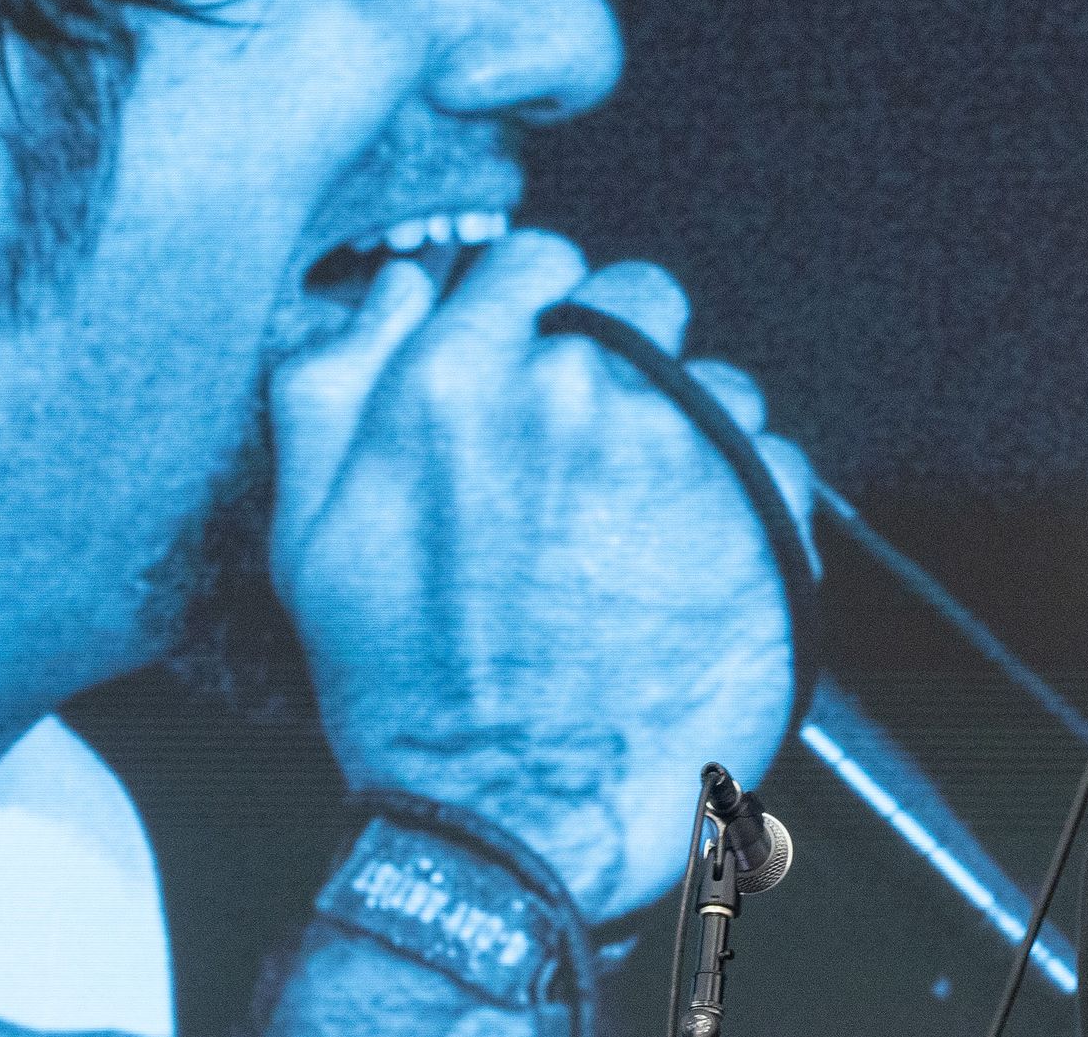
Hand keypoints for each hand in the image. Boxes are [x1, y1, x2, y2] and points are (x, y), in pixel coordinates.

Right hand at [266, 232, 813, 921]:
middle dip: (622, 359)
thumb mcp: (308, 533)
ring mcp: (680, 447)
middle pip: (639, 301)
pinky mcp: (762, 513)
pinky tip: (690, 569)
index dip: (542, 309)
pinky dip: (750, 502)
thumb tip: (394, 288)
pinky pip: (779, 461)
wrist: (510, 827)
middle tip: (591, 456)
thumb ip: (331, 382)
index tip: (542, 367)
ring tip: (638, 531)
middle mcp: (575, 389)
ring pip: (714, 382)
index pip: (538, 261)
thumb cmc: (403, 692)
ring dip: (688, 433)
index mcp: (455, 380)